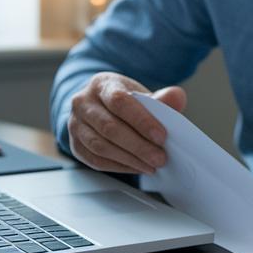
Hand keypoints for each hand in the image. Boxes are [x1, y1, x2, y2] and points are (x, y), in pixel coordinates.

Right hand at [67, 72, 185, 173]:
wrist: (99, 106)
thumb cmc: (124, 101)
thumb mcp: (141, 94)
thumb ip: (161, 98)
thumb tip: (177, 97)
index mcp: (101, 85)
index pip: (119, 102)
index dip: (141, 120)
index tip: (161, 136)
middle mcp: (82, 103)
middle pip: (109, 127)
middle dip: (138, 146)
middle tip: (160, 157)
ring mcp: (75, 125)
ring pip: (100, 146)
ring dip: (129, 159)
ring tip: (151, 165)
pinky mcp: (75, 145)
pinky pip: (96, 160)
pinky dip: (119, 166)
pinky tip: (137, 167)